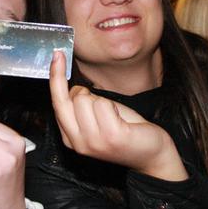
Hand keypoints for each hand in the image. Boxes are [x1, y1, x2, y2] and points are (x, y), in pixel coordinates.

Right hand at [49, 51, 187, 180]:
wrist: (151, 154)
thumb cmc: (126, 131)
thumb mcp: (97, 118)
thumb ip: (81, 106)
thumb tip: (71, 88)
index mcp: (70, 139)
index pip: (57, 102)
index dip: (56, 77)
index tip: (57, 55)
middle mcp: (79, 143)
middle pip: (72, 99)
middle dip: (89, 95)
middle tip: (106, 110)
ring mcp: (94, 142)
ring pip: (87, 99)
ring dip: (105, 102)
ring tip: (115, 118)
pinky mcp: (111, 136)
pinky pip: (104, 104)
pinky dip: (115, 107)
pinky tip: (122, 121)